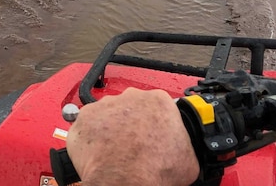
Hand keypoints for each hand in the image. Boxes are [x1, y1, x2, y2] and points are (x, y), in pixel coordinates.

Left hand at [66, 87, 199, 185]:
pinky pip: (89, 124)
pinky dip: (92, 136)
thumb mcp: (188, 160)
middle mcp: (132, 97)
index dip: (155, 122)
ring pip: (109, 113)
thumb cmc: (153, 170)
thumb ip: (183, 144)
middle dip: (132, 122)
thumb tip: (183, 150)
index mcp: (159, 102)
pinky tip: (100, 151)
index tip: (153, 133)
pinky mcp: (86, 116)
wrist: (124, 180)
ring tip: (115, 150)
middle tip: (134, 144)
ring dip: (112, 127)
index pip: (158, 105)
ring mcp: (107, 104)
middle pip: (132, 106)